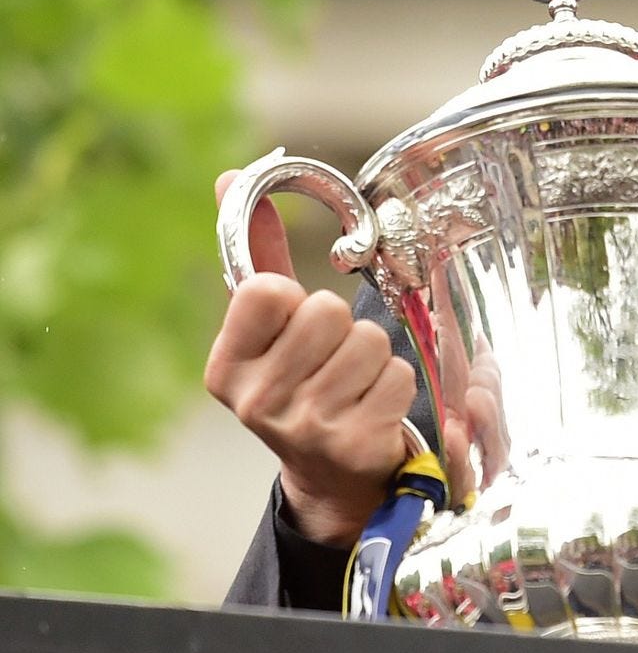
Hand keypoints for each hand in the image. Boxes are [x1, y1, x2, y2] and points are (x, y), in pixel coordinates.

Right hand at [205, 171, 413, 546]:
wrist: (331, 475)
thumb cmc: (301, 383)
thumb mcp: (268, 328)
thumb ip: (254, 253)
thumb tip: (229, 177)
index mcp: (224, 368)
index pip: (269, 290)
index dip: (294, 298)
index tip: (291, 326)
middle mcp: (256, 402)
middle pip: (328, 312)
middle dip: (342, 328)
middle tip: (330, 362)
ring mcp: (304, 428)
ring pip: (370, 342)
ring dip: (374, 358)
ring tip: (353, 386)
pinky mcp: (355, 444)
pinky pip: (398, 375)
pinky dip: (396, 385)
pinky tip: (373, 408)